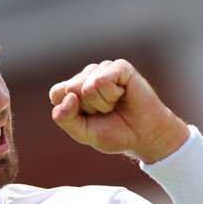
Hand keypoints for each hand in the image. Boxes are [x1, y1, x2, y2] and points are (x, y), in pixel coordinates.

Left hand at [49, 59, 188, 162]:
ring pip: (87, 87)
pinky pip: (102, 80)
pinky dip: (112, 95)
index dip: (71, 111)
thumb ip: (65, 119)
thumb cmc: (116, 133)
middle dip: (88, 108)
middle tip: (106, 112)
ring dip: (102, 104)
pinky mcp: (120, 67)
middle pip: (71, 89)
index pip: (57, 93)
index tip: (89, 119)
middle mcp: (88, 76)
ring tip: (116, 105)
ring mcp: (104, 69)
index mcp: (75, 90)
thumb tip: (68, 96)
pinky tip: (123, 95)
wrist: (145, 136)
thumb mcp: (82, 132)